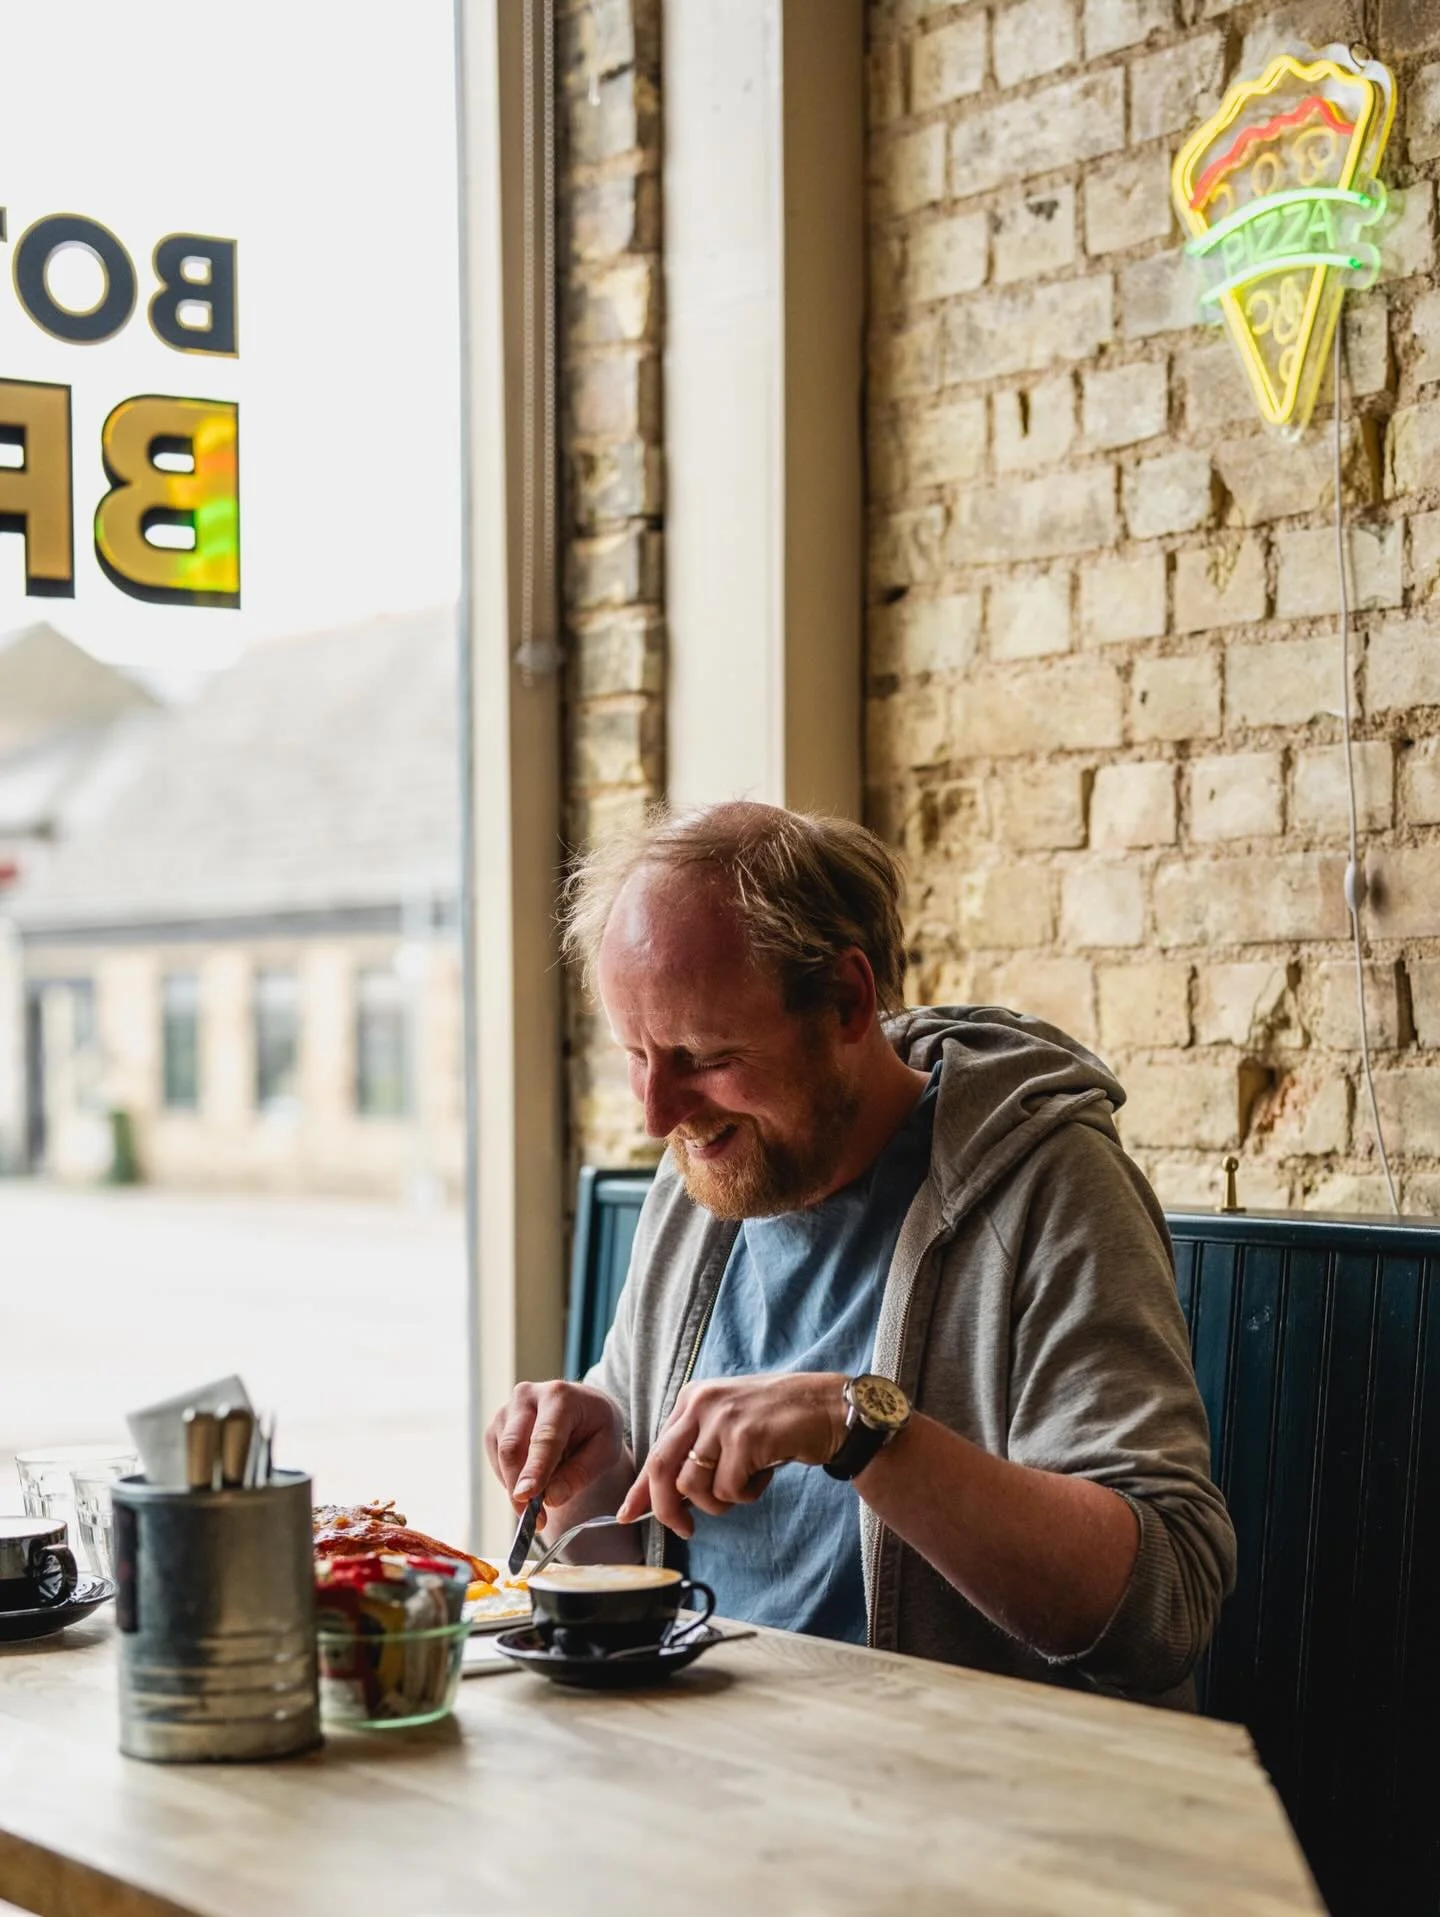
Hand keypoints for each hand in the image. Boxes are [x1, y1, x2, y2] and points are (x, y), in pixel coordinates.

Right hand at [485, 1380, 627, 1520]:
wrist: (583, 1408)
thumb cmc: (597, 1427)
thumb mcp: (605, 1449)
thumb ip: (580, 1473)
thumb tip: (550, 1498)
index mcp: (559, 1396)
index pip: (544, 1438)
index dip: (535, 1470)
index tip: (527, 1497)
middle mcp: (527, 1396)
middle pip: (513, 1447)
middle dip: (520, 1487)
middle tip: (537, 1521)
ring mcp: (507, 1410)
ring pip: (502, 1457)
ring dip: (517, 1488)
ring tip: (542, 1505)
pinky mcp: (496, 1426)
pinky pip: (497, 1462)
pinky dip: (512, 1480)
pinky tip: (534, 1482)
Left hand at [617, 1372, 849, 1538]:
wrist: (829, 1408)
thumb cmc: (779, 1421)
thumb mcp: (728, 1425)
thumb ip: (697, 1451)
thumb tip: (664, 1497)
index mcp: (692, 1399)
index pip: (656, 1450)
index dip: (641, 1488)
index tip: (627, 1514)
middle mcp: (701, 1403)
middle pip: (662, 1469)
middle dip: (667, 1509)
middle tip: (684, 1529)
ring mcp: (722, 1419)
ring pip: (695, 1486)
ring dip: (721, 1501)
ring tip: (747, 1482)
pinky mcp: (744, 1437)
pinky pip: (729, 1489)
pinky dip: (747, 1493)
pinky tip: (765, 1472)